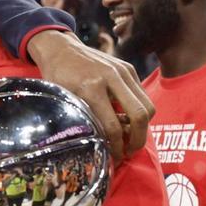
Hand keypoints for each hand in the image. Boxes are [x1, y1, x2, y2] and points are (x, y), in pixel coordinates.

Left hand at [27, 31, 154, 163]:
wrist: (60, 48)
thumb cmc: (57, 77)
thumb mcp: (63, 100)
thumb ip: (82, 120)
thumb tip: (97, 148)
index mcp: (91, 87)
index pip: (113, 126)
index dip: (116, 147)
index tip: (114, 157)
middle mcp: (111, 77)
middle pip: (139, 115)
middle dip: (138, 140)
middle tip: (129, 151)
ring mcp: (123, 70)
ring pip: (148, 106)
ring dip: (143, 127)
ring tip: (131, 139)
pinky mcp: (129, 68)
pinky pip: (143, 95)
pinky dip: (140, 112)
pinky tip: (127, 120)